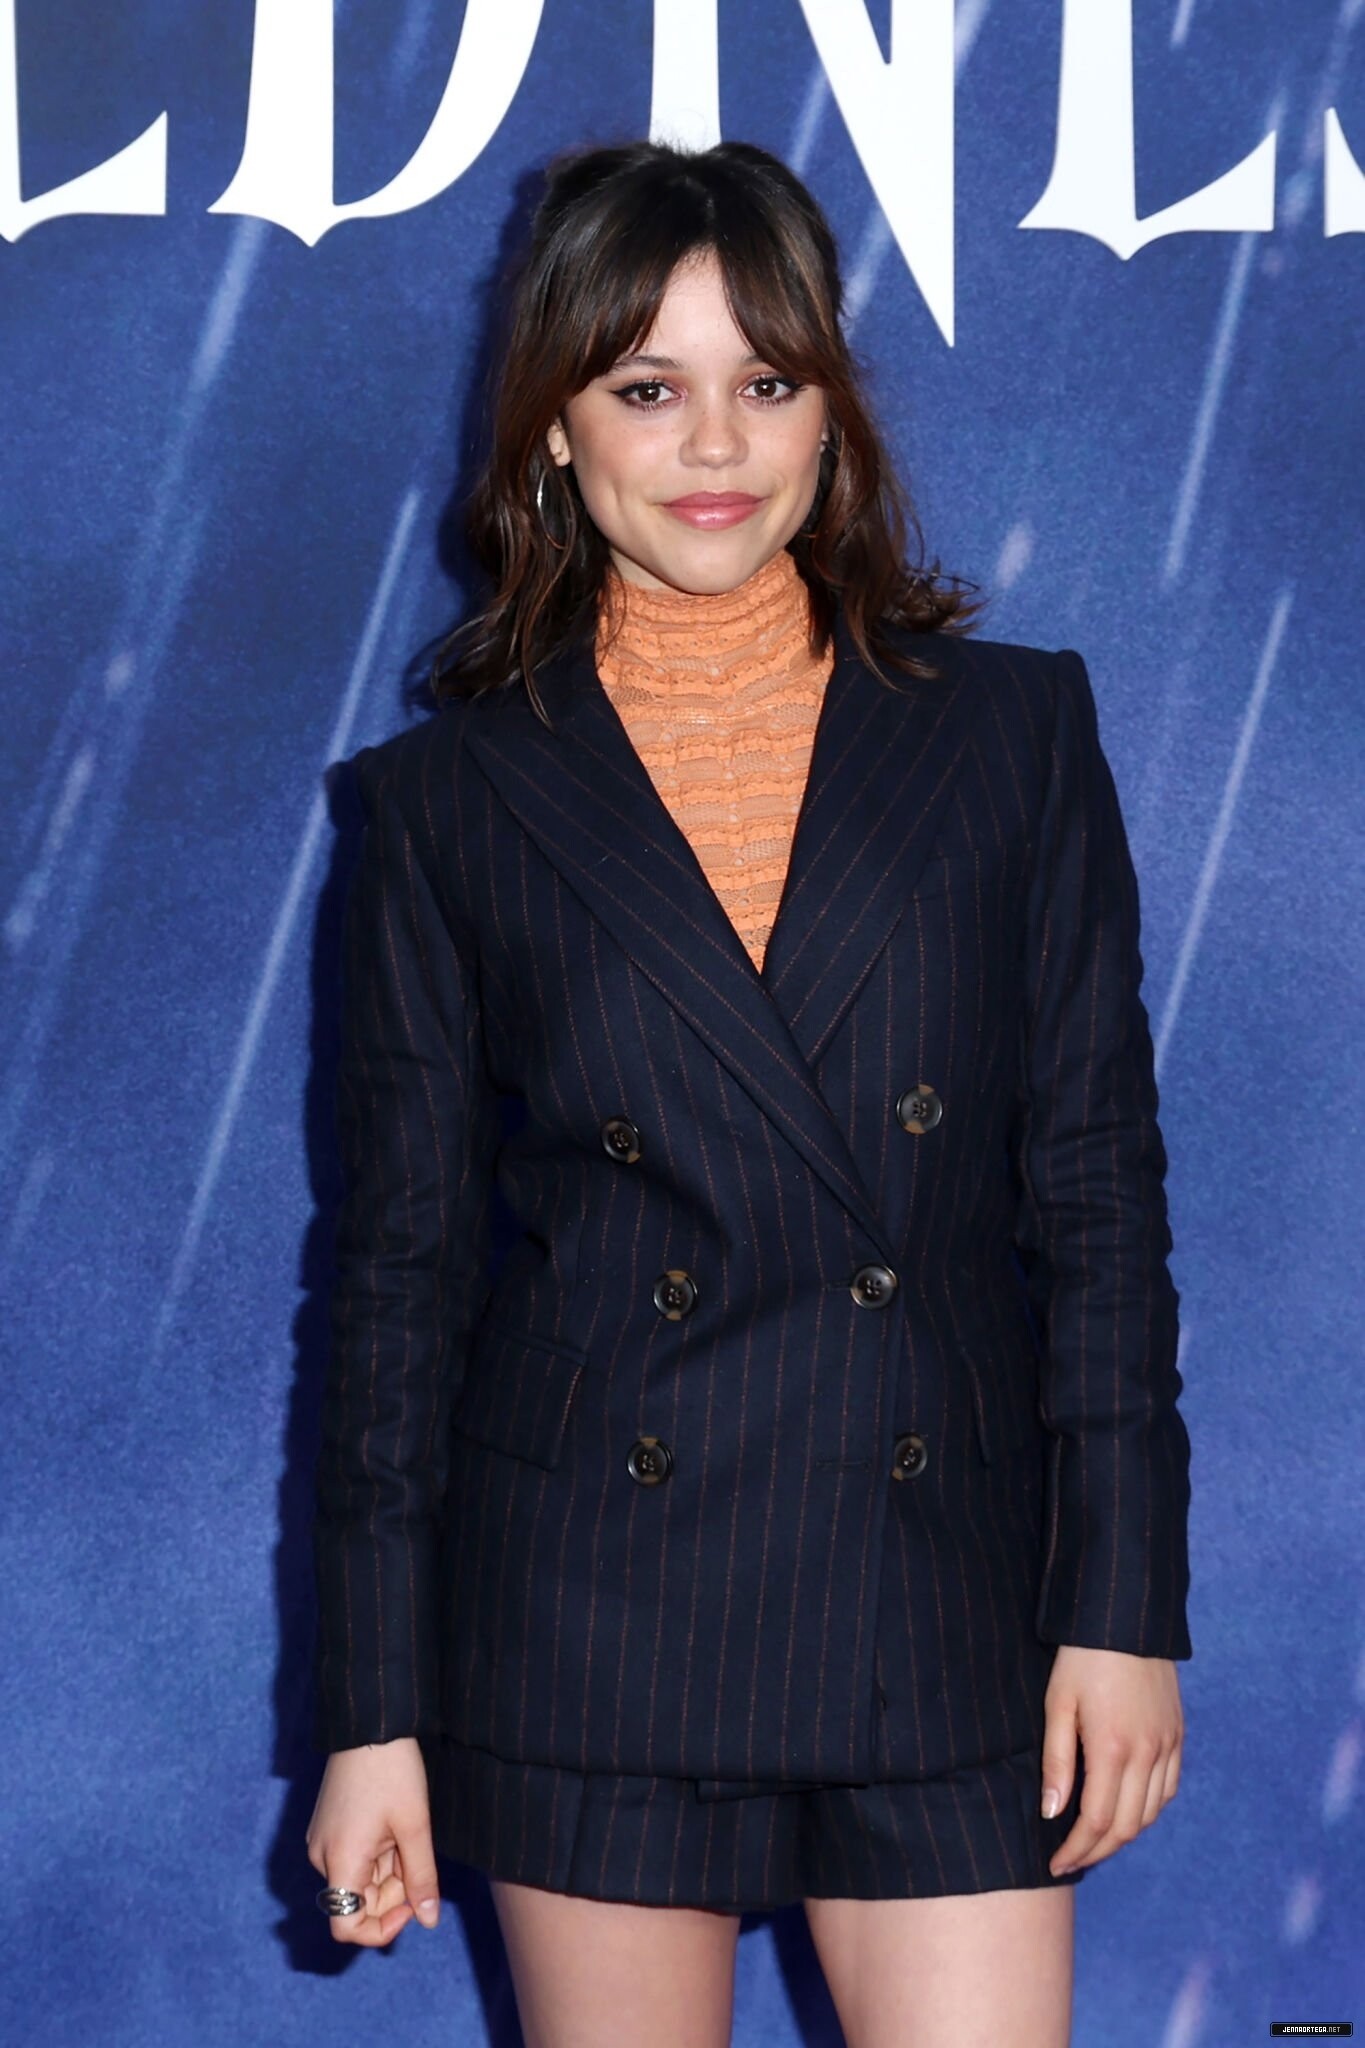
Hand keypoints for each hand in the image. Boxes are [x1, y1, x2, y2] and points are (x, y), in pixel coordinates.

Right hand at [306, 1736, 440, 1945]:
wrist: (370, 1723)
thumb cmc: (393, 1771)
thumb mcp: (415, 1827)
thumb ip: (421, 1878)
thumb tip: (428, 1922)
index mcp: (339, 1861)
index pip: (346, 1928)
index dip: (380, 1930)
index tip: (411, 1905)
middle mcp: (323, 1857)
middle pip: (359, 1902)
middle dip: (393, 1890)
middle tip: (416, 1851)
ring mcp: (324, 1841)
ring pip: (360, 1879)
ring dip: (389, 1869)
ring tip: (406, 1830)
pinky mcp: (330, 1828)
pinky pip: (355, 1858)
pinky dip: (379, 1854)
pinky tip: (394, 1825)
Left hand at [1041, 1646, 1183, 1876]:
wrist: (1125, 1620)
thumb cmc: (1081, 1659)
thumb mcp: (1058, 1704)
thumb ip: (1057, 1762)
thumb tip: (1053, 1813)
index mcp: (1113, 1749)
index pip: (1097, 1822)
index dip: (1077, 1849)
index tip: (1056, 1862)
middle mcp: (1148, 1754)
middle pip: (1127, 1827)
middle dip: (1097, 1850)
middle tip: (1071, 1858)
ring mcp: (1167, 1745)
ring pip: (1151, 1813)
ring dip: (1123, 1834)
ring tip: (1094, 1840)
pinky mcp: (1177, 1735)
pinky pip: (1168, 1789)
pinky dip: (1148, 1810)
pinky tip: (1127, 1811)